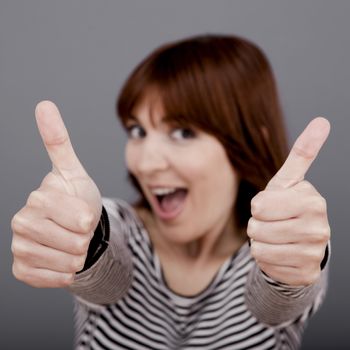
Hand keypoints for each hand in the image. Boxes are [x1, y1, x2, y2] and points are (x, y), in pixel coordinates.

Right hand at [11, 101, 101, 287]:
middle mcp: (21, 222)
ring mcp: (20, 247)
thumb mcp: (74, 170)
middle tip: (77, 228)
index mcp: (38, 197)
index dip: (90, 218)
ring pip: (69, 262)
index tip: (83, 212)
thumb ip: (59, 141)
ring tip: (71, 241)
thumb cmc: (76, 197)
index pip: (81, 219)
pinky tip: (62, 258)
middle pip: (76, 242)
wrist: (73, 228)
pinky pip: (57, 278)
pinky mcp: (22, 269)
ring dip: (79, 254)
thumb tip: (44, 104)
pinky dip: (69, 271)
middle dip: (86, 236)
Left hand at [247, 117, 330, 285]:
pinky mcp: (306, 274)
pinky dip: (267, 260)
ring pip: (260, 249)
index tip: (272, 206)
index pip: (259, 206)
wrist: (301, 241)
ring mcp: (314, 254)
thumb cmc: (288, 207)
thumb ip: (303, 152)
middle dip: (258, 225)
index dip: (259, 206)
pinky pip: (267, 267)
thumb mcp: (290, 181)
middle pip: (257, 228)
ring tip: (275, 238)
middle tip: (273, 223)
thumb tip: (321, 121)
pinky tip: (281, 253)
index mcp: (313, 201)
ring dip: (260, 243)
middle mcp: (319, 229)